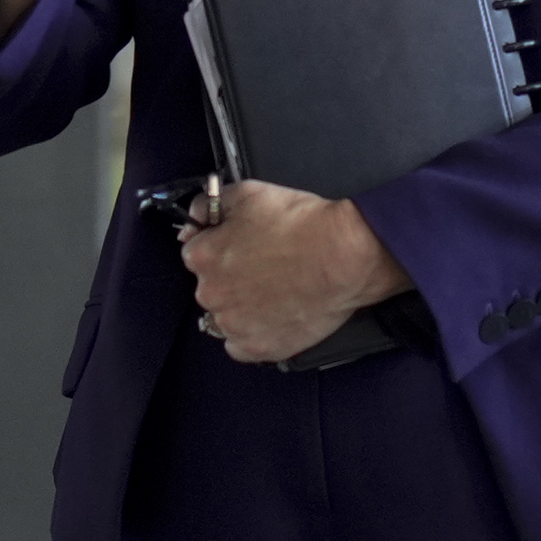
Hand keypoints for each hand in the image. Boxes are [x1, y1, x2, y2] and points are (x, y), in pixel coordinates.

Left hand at [178, 185, 411, 364]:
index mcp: (203, 257)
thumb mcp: (251, 192)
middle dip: (230, 276)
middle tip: (265, 263)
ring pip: (225, 317)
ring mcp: (234, 326)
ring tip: (274, 289)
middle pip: (210, 286)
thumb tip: (197, 215)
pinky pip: (241, 345)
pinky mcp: (259, 348)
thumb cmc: (302, 223)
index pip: (195, 252)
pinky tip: (274, 314)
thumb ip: (212, 203)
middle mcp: (211, 295)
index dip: (220, 244)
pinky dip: (253, 333)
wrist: (344, 256)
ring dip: (241, 306)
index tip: (242, 244)